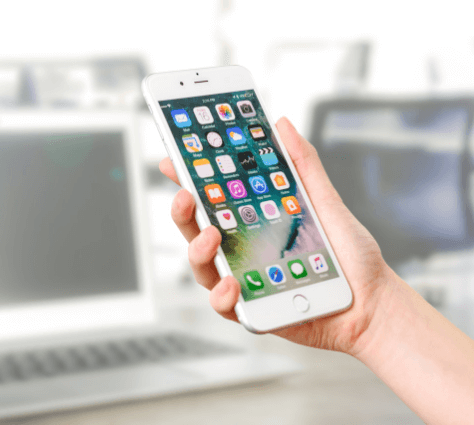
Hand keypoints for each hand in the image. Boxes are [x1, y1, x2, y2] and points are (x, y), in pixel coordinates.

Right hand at [159, 117, 394, 355]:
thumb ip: (302, 165)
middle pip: (197, 230)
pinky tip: (232, 285)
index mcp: (252, 222)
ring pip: (202, 267)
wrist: (371, 302)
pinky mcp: (251, 309)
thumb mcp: (325, 202)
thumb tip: (282, 125)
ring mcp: (243, 279)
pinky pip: (224, 304)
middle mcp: (242, 250)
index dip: (190, 180)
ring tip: (210, 238)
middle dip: (184, 212)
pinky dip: (222, 295)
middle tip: (185, 196)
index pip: (212, 198)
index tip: (174, 161)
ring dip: (198, 251)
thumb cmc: (349, 255)